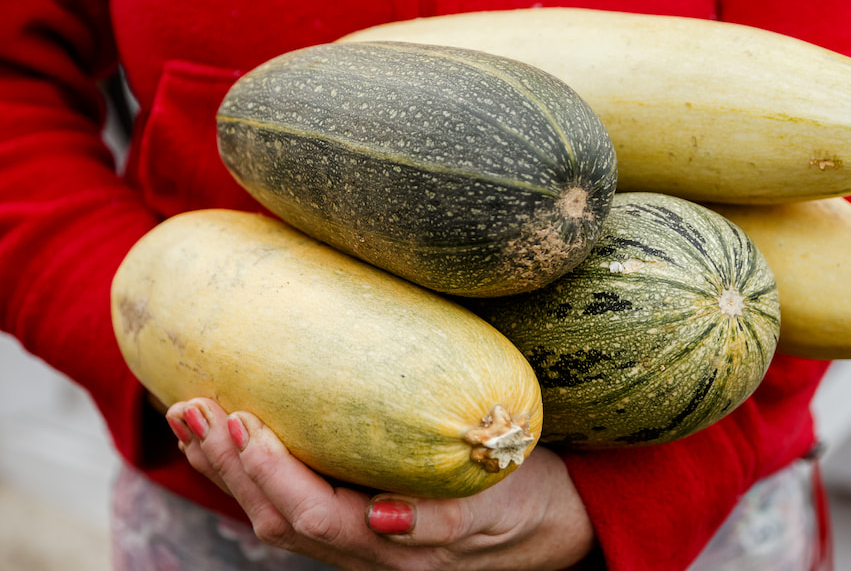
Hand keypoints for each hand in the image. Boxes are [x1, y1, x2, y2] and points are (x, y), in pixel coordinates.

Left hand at [165, 398, 597, 570]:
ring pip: (274, 514)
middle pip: (276, 518)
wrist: (550, 525)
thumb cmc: (528, 504)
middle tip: (194, 405)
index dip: (269, 472)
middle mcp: (364, 551)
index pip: (312, 515)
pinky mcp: (357, 518)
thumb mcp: (495, 507)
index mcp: (394, 549)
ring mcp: (357, 539)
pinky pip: (290, 501)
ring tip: (192, 413)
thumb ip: (440, 520)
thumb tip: (382, 517)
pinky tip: (234, 434)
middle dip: (228, 465)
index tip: (242, 418)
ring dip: (228, 466)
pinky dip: (253, 469)